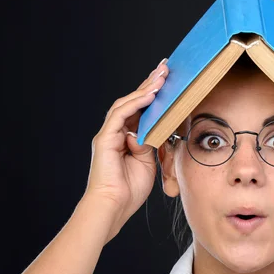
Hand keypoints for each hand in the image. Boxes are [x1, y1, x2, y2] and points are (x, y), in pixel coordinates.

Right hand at [83, 58, 168, 241]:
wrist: (113, 206)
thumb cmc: (129, 190)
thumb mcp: (147, 163)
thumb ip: (149, 144)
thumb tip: (153, 130)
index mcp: (125, 138)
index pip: (140, 110)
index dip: (154, 95)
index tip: (169, 80)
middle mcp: (115, 133)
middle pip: (134, 102)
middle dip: (150, 84)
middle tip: (166, 67)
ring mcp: (108, 134)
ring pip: (127, 103)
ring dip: (145, 88)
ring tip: (162, 76)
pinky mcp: (104, 138)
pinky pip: (121, 114)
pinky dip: (136, 102)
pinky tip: (151, 93)